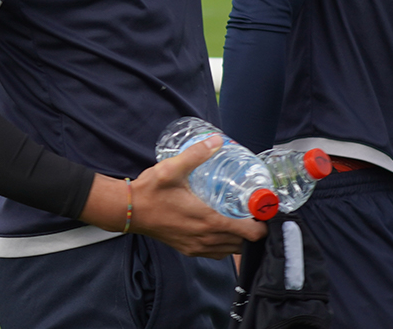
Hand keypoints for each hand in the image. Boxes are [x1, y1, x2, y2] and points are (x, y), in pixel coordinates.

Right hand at [79, 136, 265, 258]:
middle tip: (256, 211)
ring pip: (229, 250)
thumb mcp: (173, 168)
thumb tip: (217, 139)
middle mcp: (205, 238)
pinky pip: (215, 253)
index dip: (262, 224)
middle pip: (242, 244)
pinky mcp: (188, 249)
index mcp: (207, 221)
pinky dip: (225, 244)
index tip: (265, 209)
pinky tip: (222, 227)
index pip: (248, 233)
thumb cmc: (150, 191)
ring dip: (240, 239)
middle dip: (254, 231)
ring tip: (243, 218)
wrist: (127, 211)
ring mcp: (196, 247)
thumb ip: (197, 154)